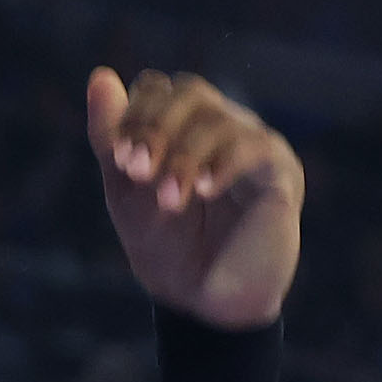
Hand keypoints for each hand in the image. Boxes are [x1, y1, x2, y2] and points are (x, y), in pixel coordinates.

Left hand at [87, 66, 303, 329]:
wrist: (206, 305)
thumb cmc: (168, 250)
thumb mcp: (126, 193)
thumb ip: (112, 138)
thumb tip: (99, 76)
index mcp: (183, 129)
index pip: (158, 90)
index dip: (135, 115)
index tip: (120, 161)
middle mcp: (222, 128)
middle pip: (190, 92)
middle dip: (156, 128)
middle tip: (137, 171)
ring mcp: (254, 146)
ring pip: (218, 119)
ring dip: (183, 158)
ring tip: (169, 202)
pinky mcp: (281, 173)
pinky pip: (253, 147)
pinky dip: (222, 165)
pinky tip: (204, 193)